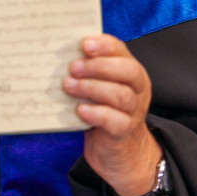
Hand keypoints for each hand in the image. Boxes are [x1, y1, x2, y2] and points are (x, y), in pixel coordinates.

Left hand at [64, 35, 158, 195]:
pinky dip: (96, 113)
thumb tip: (59, 54)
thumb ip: (88, 69)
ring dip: (92, 88)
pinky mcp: (124, 132)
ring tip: (69, 86)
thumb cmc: (103, 109)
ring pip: (121, 95)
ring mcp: (134, 111)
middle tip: (73, 67)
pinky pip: (114, 121)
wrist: (119, 150)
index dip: (104, 45)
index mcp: (130, 70)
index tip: (84, 44)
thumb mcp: (100, 85)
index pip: (122, 51)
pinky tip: (79, 110)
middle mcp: (137, 89)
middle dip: (98, 66)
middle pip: (127, 71)